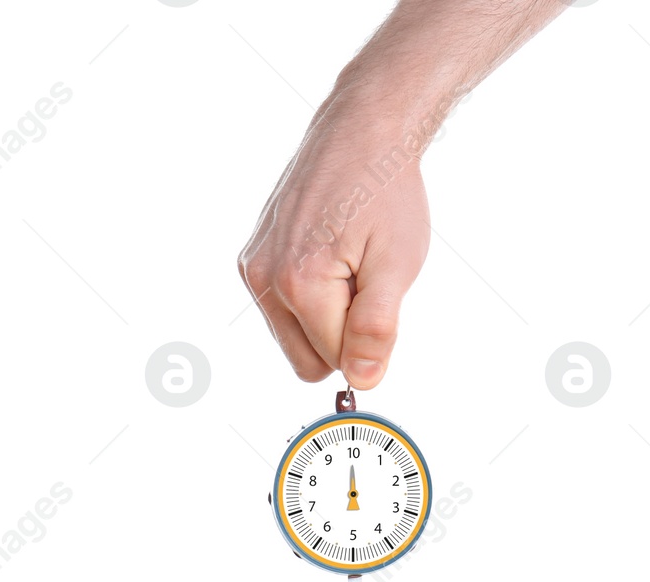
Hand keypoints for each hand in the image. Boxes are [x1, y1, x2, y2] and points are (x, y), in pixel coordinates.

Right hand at [238, 89, 430, 390]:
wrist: (362, 131)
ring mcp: (252, 266)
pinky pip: (284, 308)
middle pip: (307, 359)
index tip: (377, 291)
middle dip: (341, 332)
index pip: (335, 360)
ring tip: (347, 261)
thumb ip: (376, 329)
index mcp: (298, 283)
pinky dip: (311, 293)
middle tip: (363, 280)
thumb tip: (361, 381)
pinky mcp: (251, 257)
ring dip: (327, 314)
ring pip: (294, 336)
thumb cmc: (385, 191)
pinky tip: (328, 250)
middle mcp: (263, 277)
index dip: (367, 338)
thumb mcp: (398, 265)